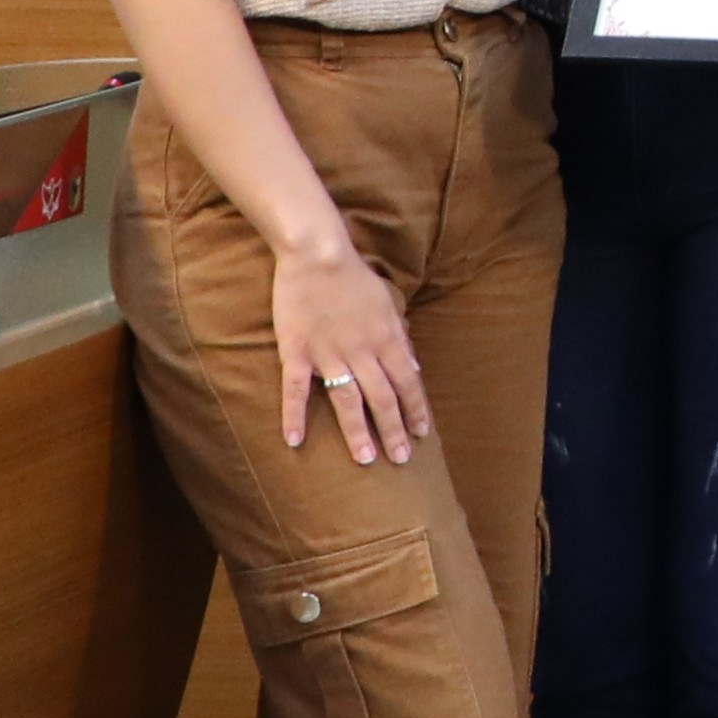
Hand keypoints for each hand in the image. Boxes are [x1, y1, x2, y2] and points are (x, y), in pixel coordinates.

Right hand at [272, 235, 427, 464]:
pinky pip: (296, 390)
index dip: (416, 409)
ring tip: (366, 460)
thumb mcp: (389, 305)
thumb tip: (413, 368)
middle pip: (383, 398)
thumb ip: (400, 339)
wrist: (318, 257)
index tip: (422, 434)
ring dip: (358, 432)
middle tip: (401, 460)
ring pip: (347, 401)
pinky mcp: (297, 353)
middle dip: (394, 430)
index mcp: (388, 340)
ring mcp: (329, 355)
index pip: (408, 383)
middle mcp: (363, 352)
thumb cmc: (355, 279)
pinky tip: (295, 442)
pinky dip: (295, 416)